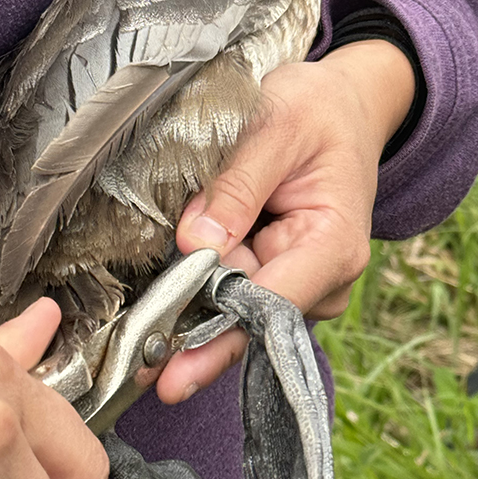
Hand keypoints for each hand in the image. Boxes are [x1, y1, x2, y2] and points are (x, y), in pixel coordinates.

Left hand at [159, 39, 414, 402]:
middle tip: (135, 351)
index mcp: (334, 246)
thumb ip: (237, 185)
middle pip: (248, 317)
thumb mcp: (278, 127)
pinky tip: (178, 272)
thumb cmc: (319, 111)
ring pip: (234, 307)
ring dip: (192, 298)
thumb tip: (194, 244)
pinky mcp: (280, 275)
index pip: (273, 305)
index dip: (218, 337)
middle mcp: (324, 279)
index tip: (169, 369)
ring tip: (156, 286)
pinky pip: (233, 289)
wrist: (343, 109)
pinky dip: (201, 283)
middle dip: (191, 323)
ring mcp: (303, 282)